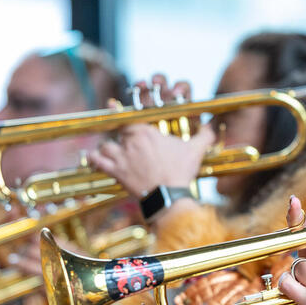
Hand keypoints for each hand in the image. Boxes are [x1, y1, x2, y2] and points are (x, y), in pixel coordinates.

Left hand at [89, 75, 215, 197]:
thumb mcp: (196, 150)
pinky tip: (91, 157)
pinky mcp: (116, 173)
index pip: (131, 119)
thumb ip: (205, 134)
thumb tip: (214, 124)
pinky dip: (94, 159)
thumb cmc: (181, 172)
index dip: (123, 115)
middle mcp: (131, 142)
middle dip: (119, 135)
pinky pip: (99, 163)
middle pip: (118, 132)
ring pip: (106, 146)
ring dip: (106, 147)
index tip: (115, 108)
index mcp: (147, 133)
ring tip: (107, 149)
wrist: (169, 196)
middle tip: (120, 136)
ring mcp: (122, 157)